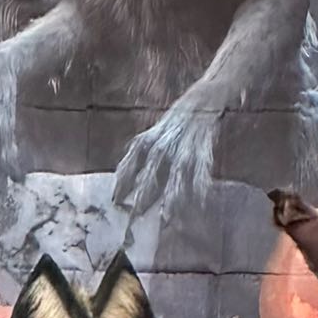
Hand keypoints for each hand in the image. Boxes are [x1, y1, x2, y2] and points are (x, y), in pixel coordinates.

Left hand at [114, 98, 215, 219]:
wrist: (202, 99)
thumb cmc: (174, 123)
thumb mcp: (152, 136)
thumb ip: (139, 156)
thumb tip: (123, 181)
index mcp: (145, 143)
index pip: (129, 166)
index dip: (122, 184)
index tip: (115, 202)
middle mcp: (162, 146)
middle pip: (151, 175)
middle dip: (143, 198)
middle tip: (136, 219)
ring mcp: (182, 148)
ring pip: (176, 175)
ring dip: (172, 197)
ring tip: (167, 217)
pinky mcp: (202, 149)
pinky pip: (200, 171)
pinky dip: (200, 187)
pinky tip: (199, 203)